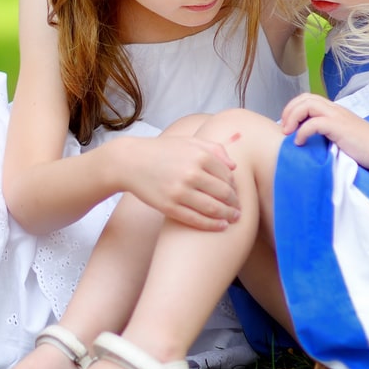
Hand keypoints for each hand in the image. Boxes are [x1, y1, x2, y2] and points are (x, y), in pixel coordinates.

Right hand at [120, 134, 239, 231]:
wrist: (130, 162)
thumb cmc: (161, 151)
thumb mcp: (188, 142)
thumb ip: (214, 149)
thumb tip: (234, 167)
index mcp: (199, 155)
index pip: (228, 175)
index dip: (234, 186)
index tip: (235, 192)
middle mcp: (191, 173)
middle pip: (224, 193)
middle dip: (234, 203)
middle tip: (238, 208)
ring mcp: (180, 191)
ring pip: (213, 208)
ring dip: (228, 216)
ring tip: (234, 218)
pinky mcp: (169, 206)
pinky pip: (196, 219)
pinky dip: (212, 225)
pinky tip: (221, 226)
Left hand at [281, 93, 368, 167]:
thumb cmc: (365, 147)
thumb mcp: (342, 135)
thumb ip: (328, 132)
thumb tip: (309, 138)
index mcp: (335, 111)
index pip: (308, 99)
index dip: (293, 108)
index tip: (288, 125)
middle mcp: (335, 109)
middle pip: (304, 98)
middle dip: (289, 110)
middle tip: (284, 129)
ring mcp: (337, 116)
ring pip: (307, 105)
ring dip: (292, 118)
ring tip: (288, 133)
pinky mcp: (339, 126)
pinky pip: (313, 123)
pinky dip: (302, 132)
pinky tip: (301, 143)